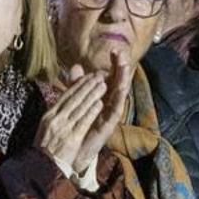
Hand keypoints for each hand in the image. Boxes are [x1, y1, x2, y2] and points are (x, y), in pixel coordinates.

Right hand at [35, 72, 105, 171]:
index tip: (88, 77)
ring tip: (102, 85)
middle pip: (74, 99)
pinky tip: (100, 104)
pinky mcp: (71, 138)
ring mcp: (63, 128)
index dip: (78, 85)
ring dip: (92, 95)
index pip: (65, 96)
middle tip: (99, 76)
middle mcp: (55, 119)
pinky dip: (92, 112)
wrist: (41, 168)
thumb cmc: (45, 150)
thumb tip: (61, 103)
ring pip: (80, 108)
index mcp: (49, 116)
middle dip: (87, 86)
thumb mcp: (46, 129)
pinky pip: (83, 122)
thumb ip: (55, 115)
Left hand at [72, 49, 131, 175]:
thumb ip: (77, 84)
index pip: (112, 76)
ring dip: (123, 81)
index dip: (114, 64)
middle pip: (118, 82)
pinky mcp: (109, 125)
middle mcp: (110, 103)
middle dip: (121, 68)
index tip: (115, 50)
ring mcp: (110, 114)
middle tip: (122, 54)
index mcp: (103, 96)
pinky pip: (115, 111)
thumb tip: (76, 66)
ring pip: (120, 94)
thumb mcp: (76, 99)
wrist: (74, 148)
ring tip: (125, 68)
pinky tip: (118, 90)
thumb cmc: (78, 123)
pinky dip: (117, 100)